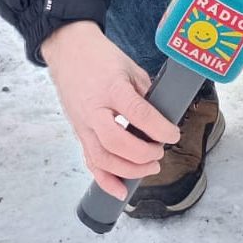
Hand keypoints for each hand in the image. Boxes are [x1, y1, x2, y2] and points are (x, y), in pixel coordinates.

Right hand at [41, 20, 179, 198]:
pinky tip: (121, 191)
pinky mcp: (79, 133)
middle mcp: (94, 110)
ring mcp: (83, 124)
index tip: (173, 134)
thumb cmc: (101, 57)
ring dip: (127, 170)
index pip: (137, 113)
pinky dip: (104, 180)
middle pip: (116, 142)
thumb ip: (145, 92)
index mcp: (111, 88)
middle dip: (142, 154)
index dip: (159, 128)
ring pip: (101, 158)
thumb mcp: (130, 67)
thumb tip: (162, 116)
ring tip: (150, 168)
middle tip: (160, 153)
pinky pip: (90, 161)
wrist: (69, 52)